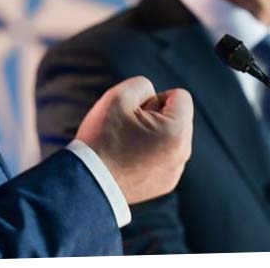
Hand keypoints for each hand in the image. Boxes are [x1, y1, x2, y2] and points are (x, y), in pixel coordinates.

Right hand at [75, 76, 192, 203]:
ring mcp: (175, 171)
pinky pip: (163, 157)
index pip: (180, 96)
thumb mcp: (118, 96)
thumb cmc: (102, 137)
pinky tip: (127, 161)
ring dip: (153, 135)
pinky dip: (149, 155)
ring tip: (126, 146)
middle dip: (155, 116)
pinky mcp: (165, 184)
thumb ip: (143, 85)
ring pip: (170, 137)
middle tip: (128, 130)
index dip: (155, 98)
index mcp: (177, 131)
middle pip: (176, 117)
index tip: (136, 114)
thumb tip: (155, 98)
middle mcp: (183, 153)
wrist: (87, 182)